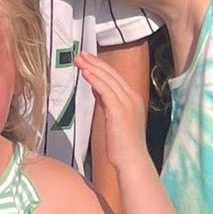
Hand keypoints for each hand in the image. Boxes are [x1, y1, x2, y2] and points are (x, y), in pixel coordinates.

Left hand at [72, 49, 150, 166]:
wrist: (132, 160)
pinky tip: (86, 73)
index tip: (88, 58)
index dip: (101, 66)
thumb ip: (107, 101)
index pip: (115, 76)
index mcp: (133, 98)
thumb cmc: (122, 144)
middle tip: (80, 54)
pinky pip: (106, 91)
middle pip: (112, 74)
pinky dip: (95, 80)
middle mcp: (132, 97)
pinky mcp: (119, 111)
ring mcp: (127, 103)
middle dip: (95, 62)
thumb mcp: (114, 117)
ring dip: (92, 67)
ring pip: (108, 80)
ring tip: (79, 60)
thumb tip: (96, 87)